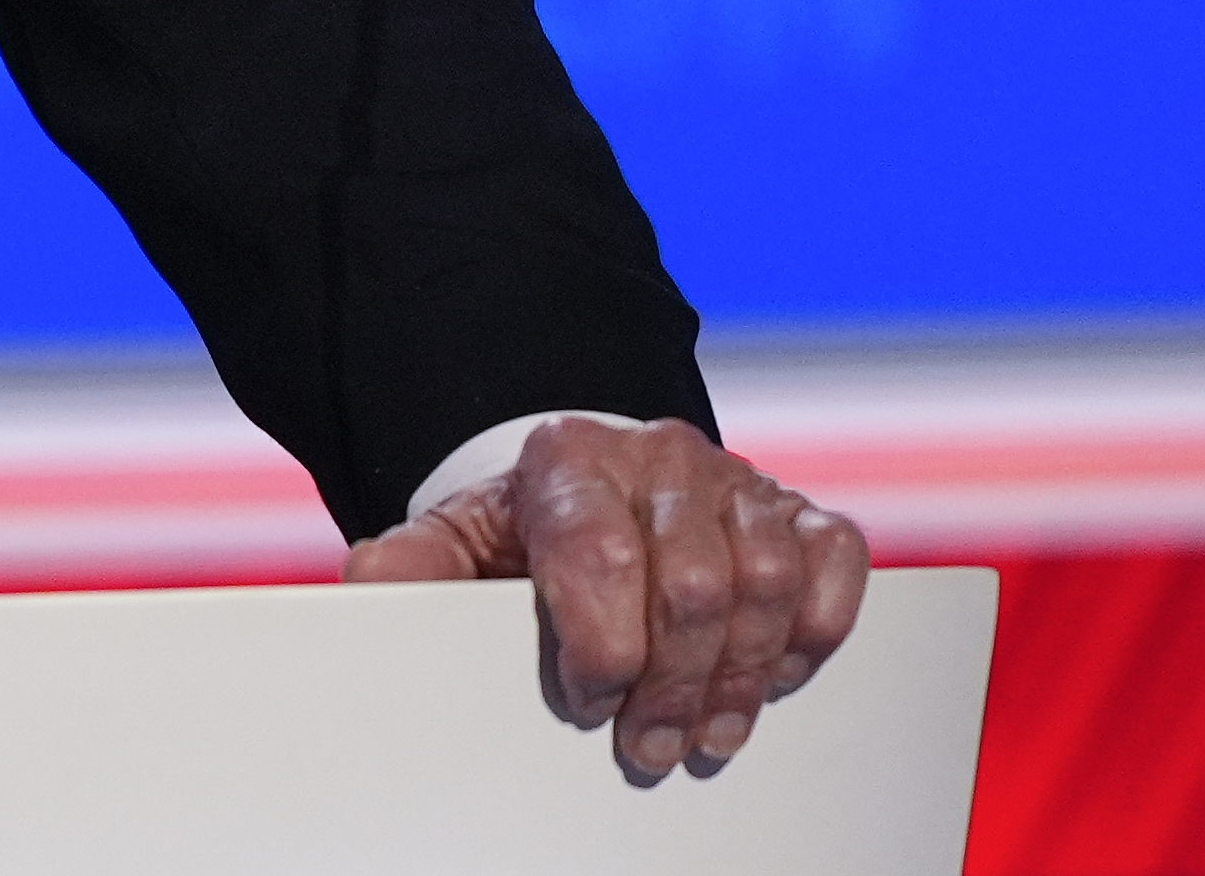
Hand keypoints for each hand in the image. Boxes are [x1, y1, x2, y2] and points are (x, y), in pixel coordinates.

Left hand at [340, 415, 866, 784]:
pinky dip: (815, 628)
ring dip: (741, 677)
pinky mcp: (797, 508)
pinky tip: (775, 673)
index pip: (599, 555)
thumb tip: (370, 586)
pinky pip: (834, 561)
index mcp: (568, 459)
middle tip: (649, 747)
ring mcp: (736, 480)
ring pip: (766, 583)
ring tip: (707, 732)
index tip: (585, 700)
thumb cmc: (530, 531)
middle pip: (695, 587)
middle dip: (673, 686)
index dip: (601, 647)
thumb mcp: (457, 542)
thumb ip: (413, 566)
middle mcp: (659, 457)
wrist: (595, 486)